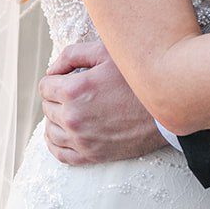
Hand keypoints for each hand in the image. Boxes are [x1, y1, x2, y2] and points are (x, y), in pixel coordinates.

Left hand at [39, 40, 168, 165]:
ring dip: (56, 119)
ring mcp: (82, 140)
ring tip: (71, 109)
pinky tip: (64, 133)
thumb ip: (72, 55)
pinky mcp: (92, 156)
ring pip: (50, 131)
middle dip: (56, 97)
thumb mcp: (106, 52)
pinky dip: (56, 143)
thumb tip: (52, 69)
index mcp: (73, 91)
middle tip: (75, 91)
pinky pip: (60, 154)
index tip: (67, 77)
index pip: (44, 86)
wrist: (165, 107)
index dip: (55, 78)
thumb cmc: (136, 77)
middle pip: (47, 107)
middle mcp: (73, 118)